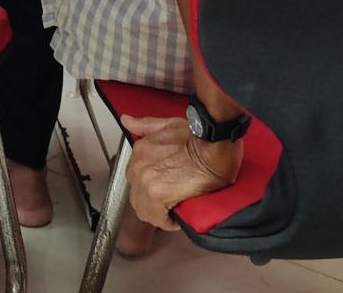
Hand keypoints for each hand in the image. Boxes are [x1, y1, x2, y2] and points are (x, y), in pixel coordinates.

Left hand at [121, 115, 241, 230]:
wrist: (214, 145)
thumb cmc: (198, 135)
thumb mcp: (169, 124)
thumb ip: (145, 125)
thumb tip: (128, 121)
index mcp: (141, 150)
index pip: (135, 178)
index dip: (149, 187)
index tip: (162, 190)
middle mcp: (139, 166)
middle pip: (137, 196)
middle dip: (151, 202)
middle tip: (168, 203)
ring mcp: (147, 181)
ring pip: (143, 209)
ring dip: (157, 214)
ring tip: (173, 212)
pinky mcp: (158, 195)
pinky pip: (156, 218)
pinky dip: (166, 222)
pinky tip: (177, 218)